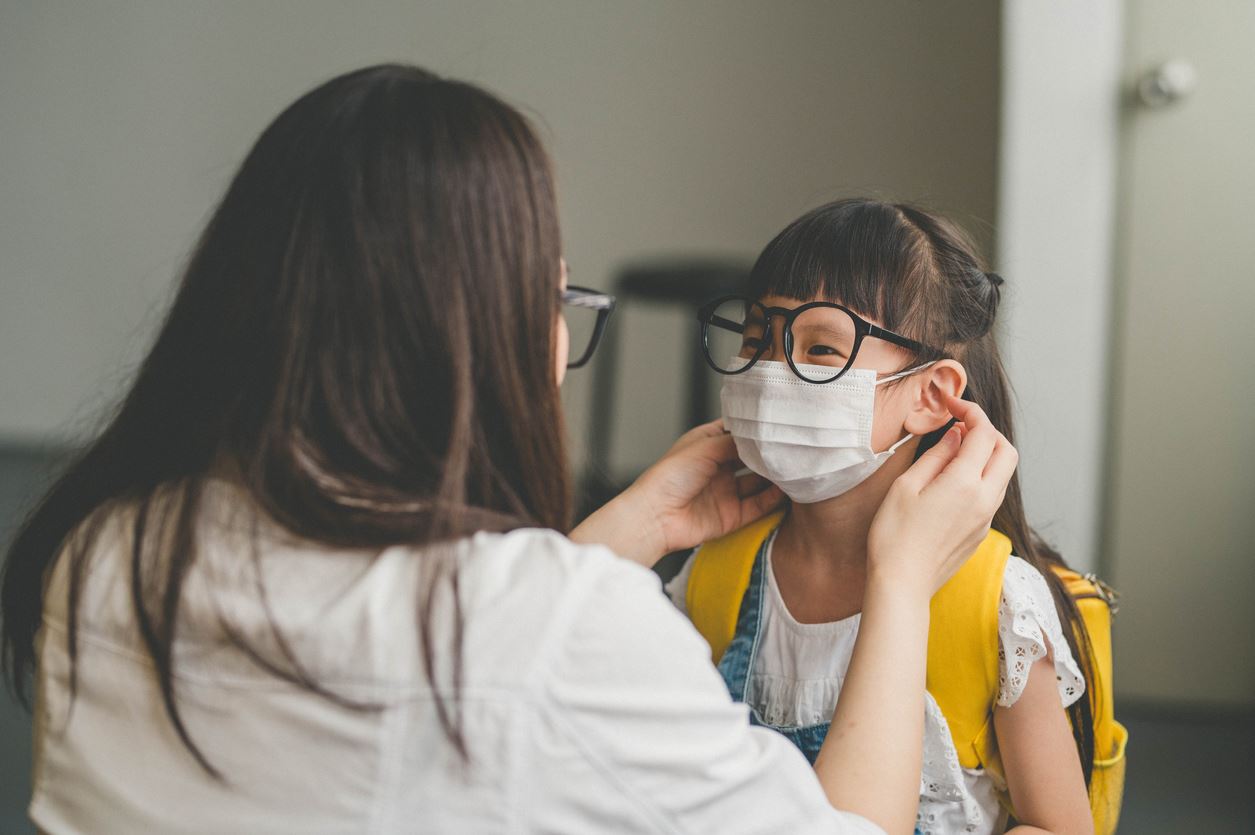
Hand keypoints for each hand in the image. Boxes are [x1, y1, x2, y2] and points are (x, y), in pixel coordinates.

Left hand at [632, 420, 784, 553]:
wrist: (655, 516)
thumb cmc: (669, 476)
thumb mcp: (705, 447)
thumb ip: (736, 441)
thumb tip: (761, 436)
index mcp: (708, 445)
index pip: (738, 433)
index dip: (756, 430)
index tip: (779, 424)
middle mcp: (719, 467)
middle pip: (753, 458)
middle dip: (771, 454)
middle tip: (794, 447)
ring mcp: (726, 492)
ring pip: (760, 482)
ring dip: (777, 477)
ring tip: (797, 468)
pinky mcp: (731, 516)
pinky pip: (759, 506)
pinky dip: (775, 499)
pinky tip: (788, 489)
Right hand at [866, 394, 1017, 597]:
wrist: (902, 583)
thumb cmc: (894, 535)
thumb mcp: (907, 485)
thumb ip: (937, 456)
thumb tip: (956, 435)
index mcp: (965, 483)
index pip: (983, 433)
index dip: (970, 411)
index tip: (951, 403)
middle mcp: (984, 499)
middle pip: (1006, 450)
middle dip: (987, 430)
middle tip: (960, 424)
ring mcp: (986, 518)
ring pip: (1003, 473)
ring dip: (987, 454)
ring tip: (955, 450)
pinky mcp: (981, 533)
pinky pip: (992, 494)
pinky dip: (981, 476)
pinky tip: (953, 480)